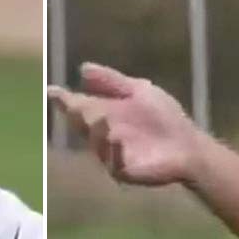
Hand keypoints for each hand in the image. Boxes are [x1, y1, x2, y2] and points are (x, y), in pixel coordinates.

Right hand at [47, 63, 206, 185]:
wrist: (187, 145)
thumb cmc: (166, 117)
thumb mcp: (140, 91)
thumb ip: (112, 81)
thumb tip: (82, 68)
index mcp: (104, 112)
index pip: (78, 105)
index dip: (63, 99)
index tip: (51, 91)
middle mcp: (102, 133)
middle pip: (81, 122)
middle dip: (78, 113)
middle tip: (78, 105)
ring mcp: (109, 154)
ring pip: (94, 140)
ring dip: (96, 129)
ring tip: (104, 119)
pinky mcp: (121, 170)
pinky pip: (110, 161)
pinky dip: (112, 149)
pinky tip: (117, 139)